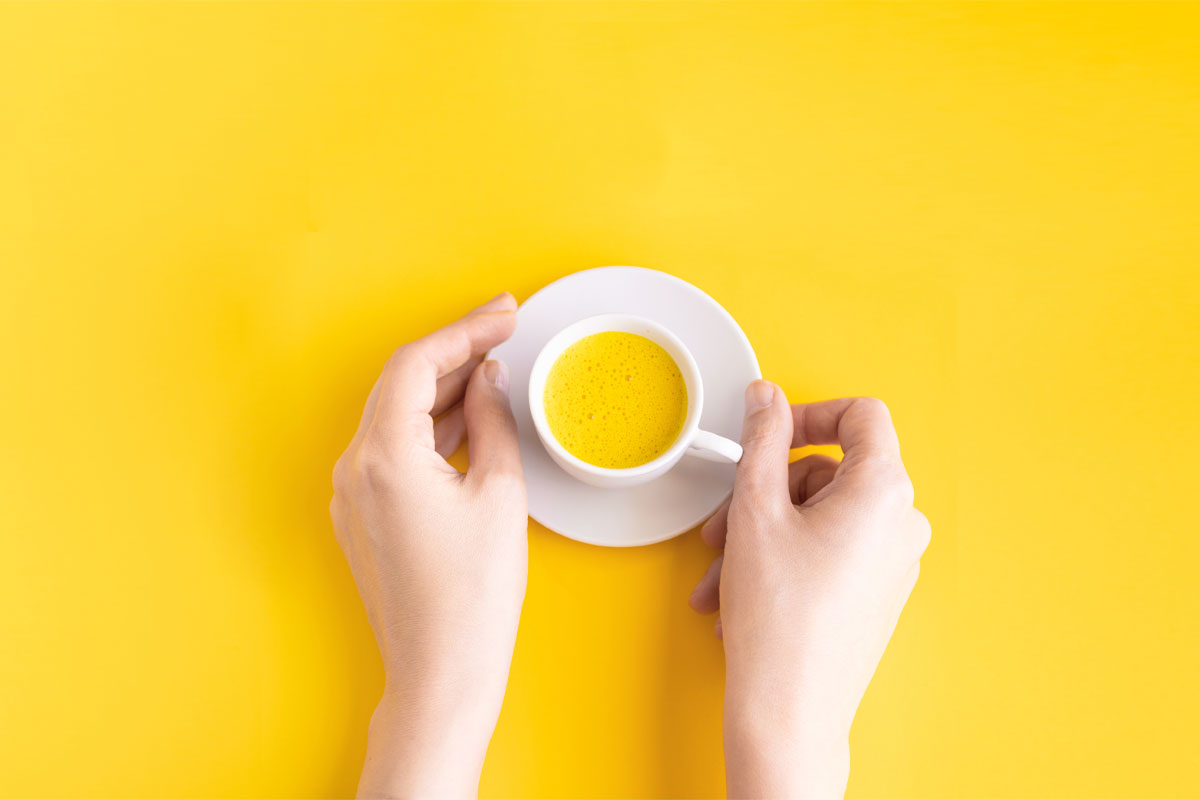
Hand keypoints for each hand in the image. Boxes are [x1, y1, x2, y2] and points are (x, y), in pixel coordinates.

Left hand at [329, 292, 526, 797]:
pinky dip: (430, 427)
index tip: (503, 313)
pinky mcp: (363, 517)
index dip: (464, 330)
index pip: (417, 364)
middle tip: (504, 329)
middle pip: (400, 385)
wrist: (440, 672)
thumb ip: (491, 422)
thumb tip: (488, 381)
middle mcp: (354, 470)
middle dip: (455, 353)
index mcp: (384, 457)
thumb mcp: (498, 494)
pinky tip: (469, 418)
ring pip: (396, 417)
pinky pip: (393, 451)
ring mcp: (353, 496)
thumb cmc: (472, 596)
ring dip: (444, 389)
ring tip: (495, 368)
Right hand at [689, 382, 930, 797]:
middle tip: (722, 522)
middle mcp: (899, 525)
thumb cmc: (780, 618)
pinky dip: (778, 560)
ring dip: (759, 534)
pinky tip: (737, 593)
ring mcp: (889, 564)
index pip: (862, 416)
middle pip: (827, 474)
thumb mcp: (756, 509)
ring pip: (817, 518)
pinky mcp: (873, 594)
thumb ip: (762, 439)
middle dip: (763, 493)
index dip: (808, 414)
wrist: (790, 711)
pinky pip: (824, 553)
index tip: (768, 432)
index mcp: (884, 493)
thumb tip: (767, 398)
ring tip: (719, 573)